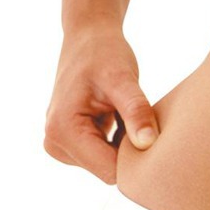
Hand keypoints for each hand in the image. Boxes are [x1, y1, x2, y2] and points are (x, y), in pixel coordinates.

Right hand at [44, 29, 158, 183]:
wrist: (89, 38)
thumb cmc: (105, 53)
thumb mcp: (123, 79)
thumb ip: (136, 111)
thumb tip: (148, 144)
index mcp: (63, 131)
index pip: (110, 171)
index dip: (137, 158)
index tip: (153, 134)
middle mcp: (56, 144)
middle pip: (110, 170)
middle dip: (131, 151)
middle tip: (141, 119)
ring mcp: (63, 146)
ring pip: (110, 165)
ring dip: (126, 145)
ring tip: (126, 114)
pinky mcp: (73, 143)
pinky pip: (107, 156)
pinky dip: (120, 141)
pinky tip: (121, 118)